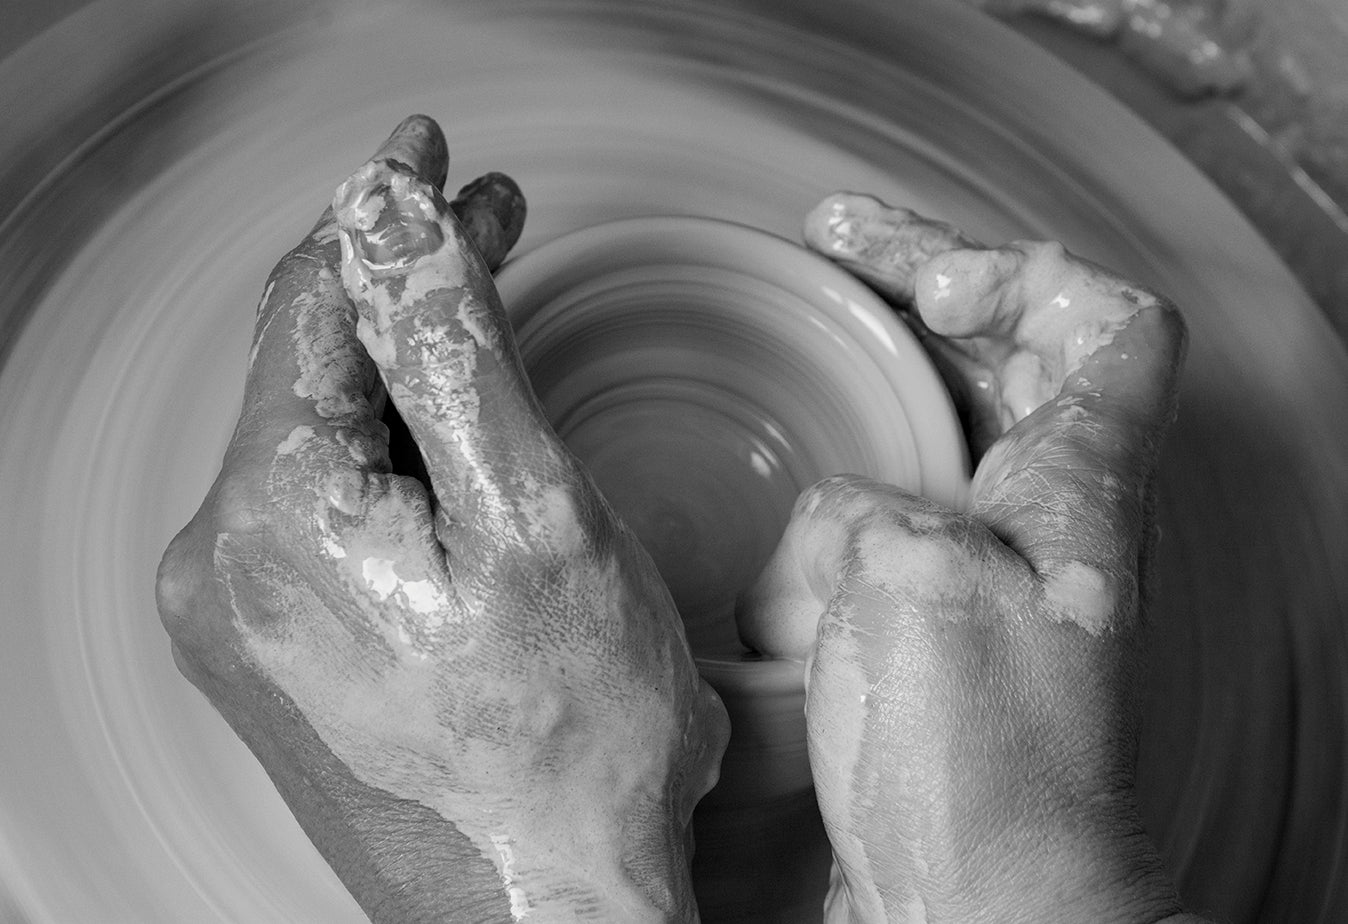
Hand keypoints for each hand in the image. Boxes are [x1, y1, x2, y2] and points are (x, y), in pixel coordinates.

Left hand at [156, 115, 727, 923]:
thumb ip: (450, 347)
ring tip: (478, 311)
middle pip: (312, 370)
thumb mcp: (534, 512)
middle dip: (403, 290)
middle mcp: (221, 566)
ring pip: (318, 436)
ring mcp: (239, 617)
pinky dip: (384, 451)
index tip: (435, 155)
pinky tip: (441, 432)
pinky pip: (319, 508)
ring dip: (398, 370)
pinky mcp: (275, 651)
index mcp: (273, 515)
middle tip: (486, 222)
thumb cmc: (569, 739)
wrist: (546, 913)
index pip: (317, 306)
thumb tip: (391, 212)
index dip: (383, 216)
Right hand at [738, 193, 1197, 922]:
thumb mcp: (911, 583)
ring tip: (790, 345)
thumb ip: (861, 507)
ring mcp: (986, 576)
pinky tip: (772, 554)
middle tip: (832, 241)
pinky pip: (881, 527)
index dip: (1022, 269)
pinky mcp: (929, 632)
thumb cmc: (979, 761)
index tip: (918, 274)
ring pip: (939, 434)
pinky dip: (824, 513)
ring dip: (869, 385)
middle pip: (1010, 355)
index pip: (1109, 325)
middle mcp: (1044, 524)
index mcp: (1077, 492)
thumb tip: (830, 523)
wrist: (979, 903)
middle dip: (919, 285)